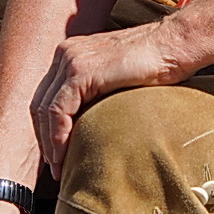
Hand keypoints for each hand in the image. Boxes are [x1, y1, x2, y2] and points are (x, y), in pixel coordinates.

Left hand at [32, 21, 182, 178]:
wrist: (174, 45)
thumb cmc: (156, 64)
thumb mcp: (116, 78)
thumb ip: (98, 92)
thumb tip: (89, 124)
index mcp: (70, 53)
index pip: (46, 96)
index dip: (46, 128)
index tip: (56, 155)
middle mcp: (65, 53)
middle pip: (40, 103)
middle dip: (44, 139)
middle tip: (56, 167)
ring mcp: (71, 60)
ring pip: (44, 109)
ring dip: (49, 143)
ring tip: (59, 168)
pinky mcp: (82, 71)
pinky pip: (59, 110)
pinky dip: (58, 136)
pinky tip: (65, 155)